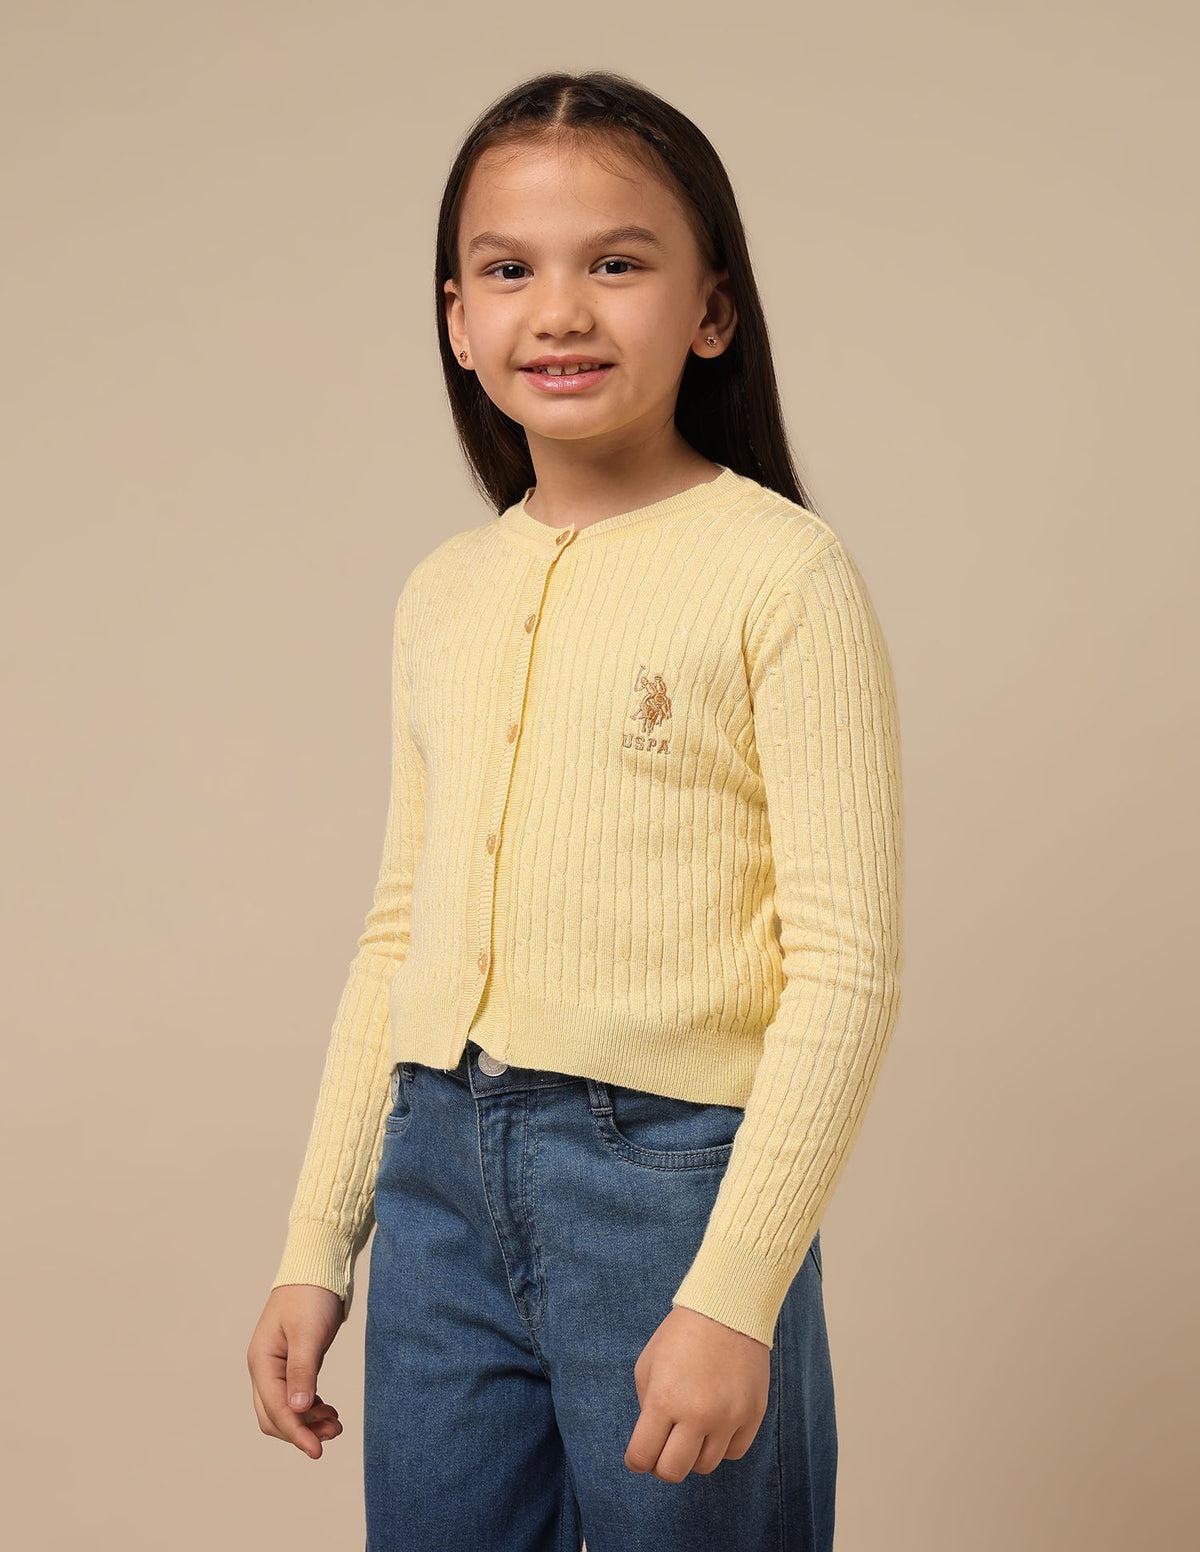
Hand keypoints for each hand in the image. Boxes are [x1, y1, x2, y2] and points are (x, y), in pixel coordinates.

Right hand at [247, 1284, 345, 1457]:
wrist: (317, 1267)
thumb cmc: (311, 1294)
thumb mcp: (308, 1332)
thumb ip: (302, 1370)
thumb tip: (297, 1410)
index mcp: (262, 1361)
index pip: (275, 1409)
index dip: (296, 1432)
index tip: (317, 1451)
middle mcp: (264, 1367)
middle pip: (275, 1416)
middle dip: (301, 1430)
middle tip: (334, 1434)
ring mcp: (277, 1366)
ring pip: (286, 1409)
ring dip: (308, 1422)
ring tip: (336, 1424)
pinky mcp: (293, 1363)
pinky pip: (296, 1397)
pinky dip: (311, 1409)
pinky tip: (329, 1411)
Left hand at [624, 1304, 769, 1481]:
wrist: (728, 1308)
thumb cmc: (681, 1334)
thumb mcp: (648, 1364)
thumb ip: (647, 1406)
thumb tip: (655, 1439)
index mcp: (664, 1399)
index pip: (643, 1456)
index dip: (637, 1460)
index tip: (640, 1455)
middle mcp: (697, 1414)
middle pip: (673, 1471)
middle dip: (662, 1465)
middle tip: (663, 1448)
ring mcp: (728, 1417)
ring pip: (705, 1466)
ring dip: (693, 1454)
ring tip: (691, 1430)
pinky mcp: (752, 1415)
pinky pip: (733, 1452)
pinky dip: (721, 1445)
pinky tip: (715, 1424)